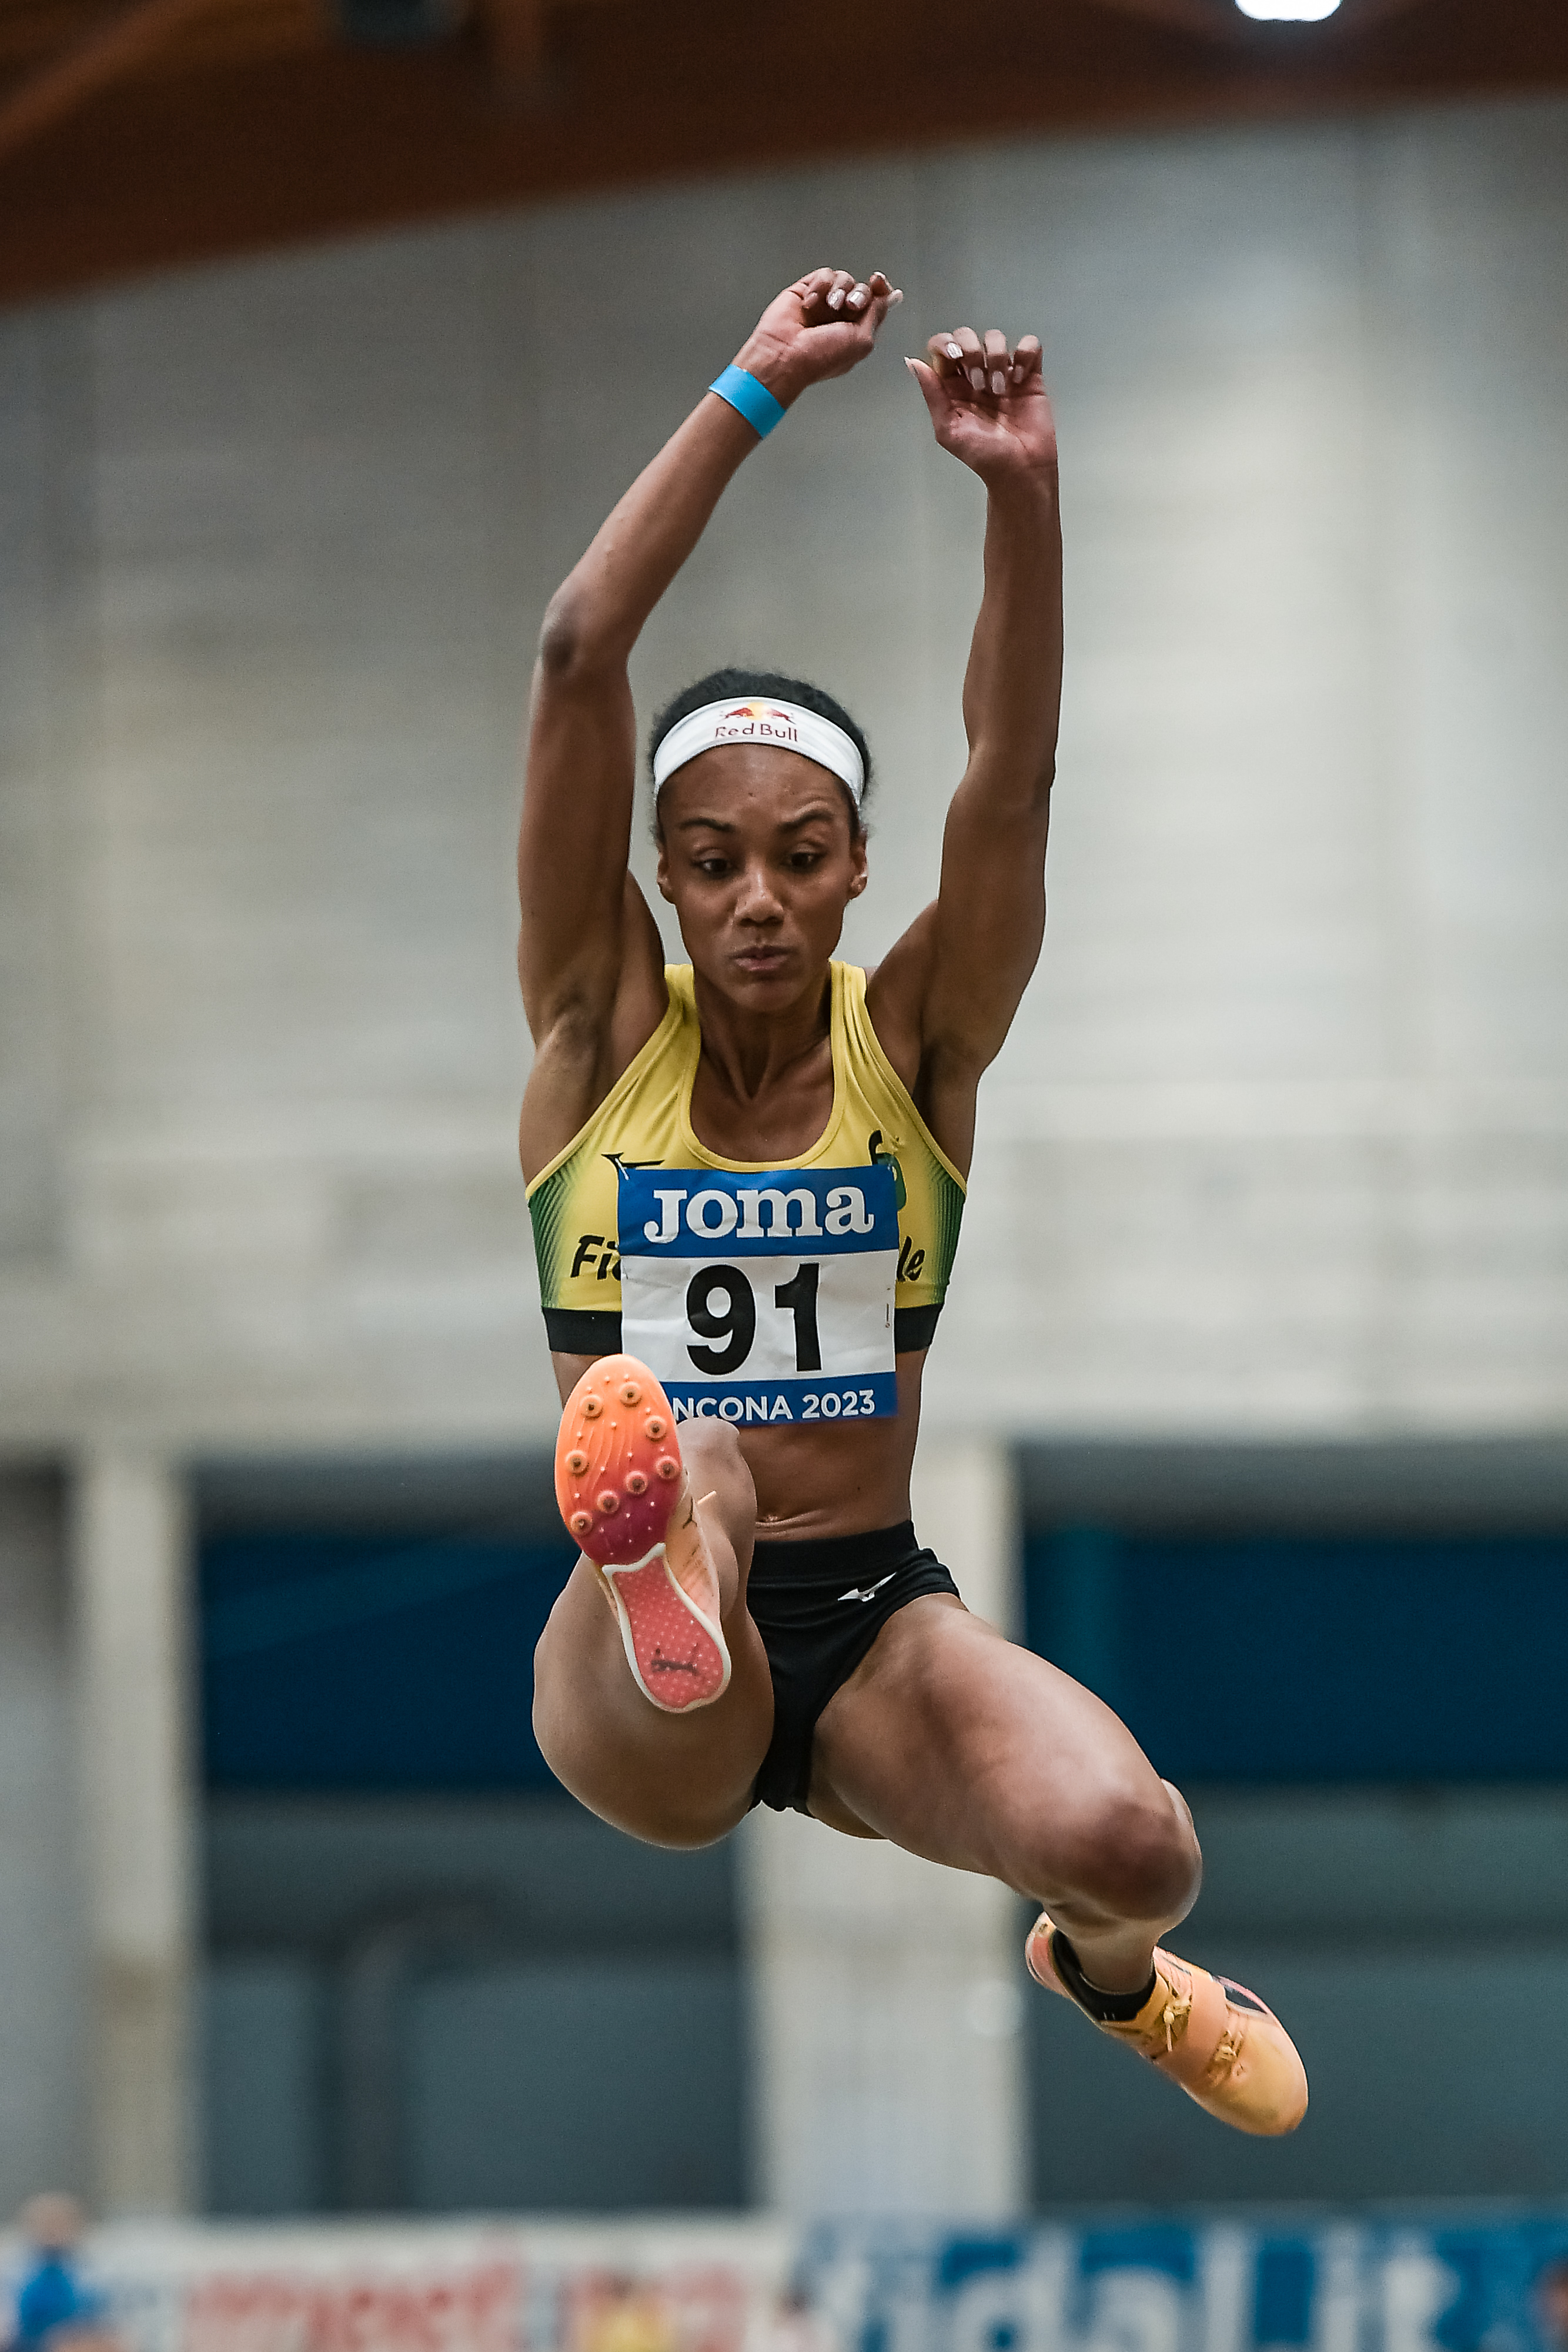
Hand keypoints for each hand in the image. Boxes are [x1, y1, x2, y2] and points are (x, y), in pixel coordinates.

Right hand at [734, 267, 903, 405]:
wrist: (785, 355)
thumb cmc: (819, 358)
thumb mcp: (862, 340)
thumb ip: (877, 314)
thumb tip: (890, 296)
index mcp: (856, 332)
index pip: (875, 304)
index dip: (880, 290)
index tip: (878, 282)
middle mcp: (841, 317)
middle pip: (861, 288)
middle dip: (859, 294)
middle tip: (850, 306)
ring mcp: (824, 304)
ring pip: (843, 279)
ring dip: (840, 289)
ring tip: (830, 306)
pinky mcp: (807, 292)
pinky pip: (823, 275)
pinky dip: (820, 286)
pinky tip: (811, 303)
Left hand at [906, 329, 1055, 485]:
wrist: (1020, 469)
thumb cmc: (982, 455)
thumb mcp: (948, 430)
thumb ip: (932, 395)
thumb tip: (912, 362)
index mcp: (953, 385)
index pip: (943, 347)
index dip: (946, 344)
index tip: (955, 359)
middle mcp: (976, 373)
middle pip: (968, 335)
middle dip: (972, 352)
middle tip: (979, 385)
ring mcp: (1003, 371)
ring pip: (996, 337)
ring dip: (997, 358)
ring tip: (1000, 390)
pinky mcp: (1030, 373)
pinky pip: (1029, 345)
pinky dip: (1025, 355)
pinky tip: (1020, 379)